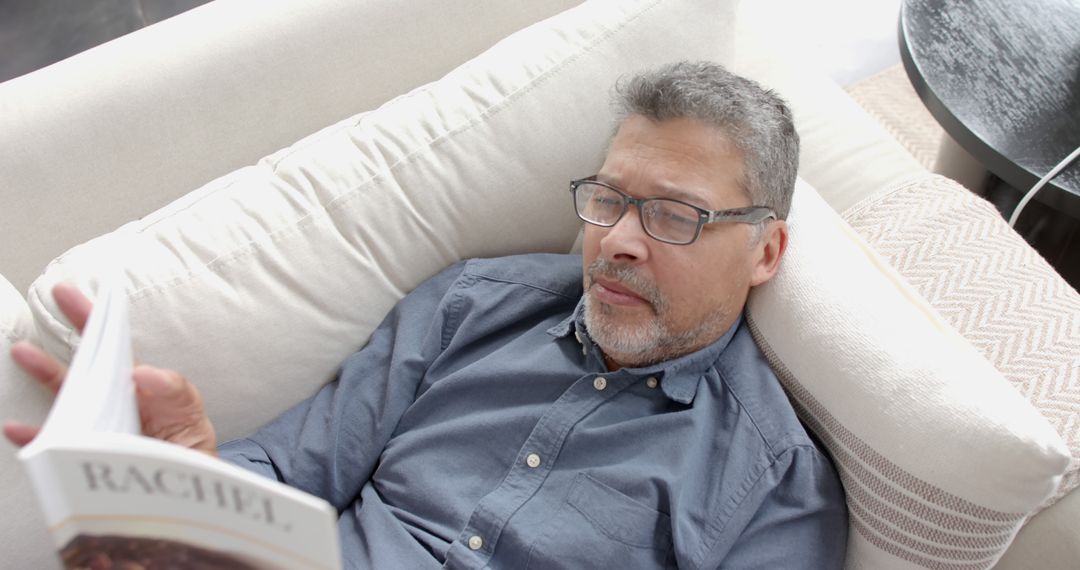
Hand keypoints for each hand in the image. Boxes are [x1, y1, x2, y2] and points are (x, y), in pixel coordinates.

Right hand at [3, 283, 217, 455]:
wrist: (185, 497)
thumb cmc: (187, 455)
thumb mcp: (191, 420)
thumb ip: (176, 394)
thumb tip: (142, 372)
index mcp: (139, 389)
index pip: (118, 347)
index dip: (99, 318)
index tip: (80, 291)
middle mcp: (114, 402)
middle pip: (90, 360)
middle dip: (75, 328)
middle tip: (57, 293)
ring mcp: (95, 427)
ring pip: (67, 396)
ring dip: (46, 373)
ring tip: (23, 352)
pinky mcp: (83, 459)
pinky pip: (54, 444)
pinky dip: (36, 436)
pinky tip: (18, 427)